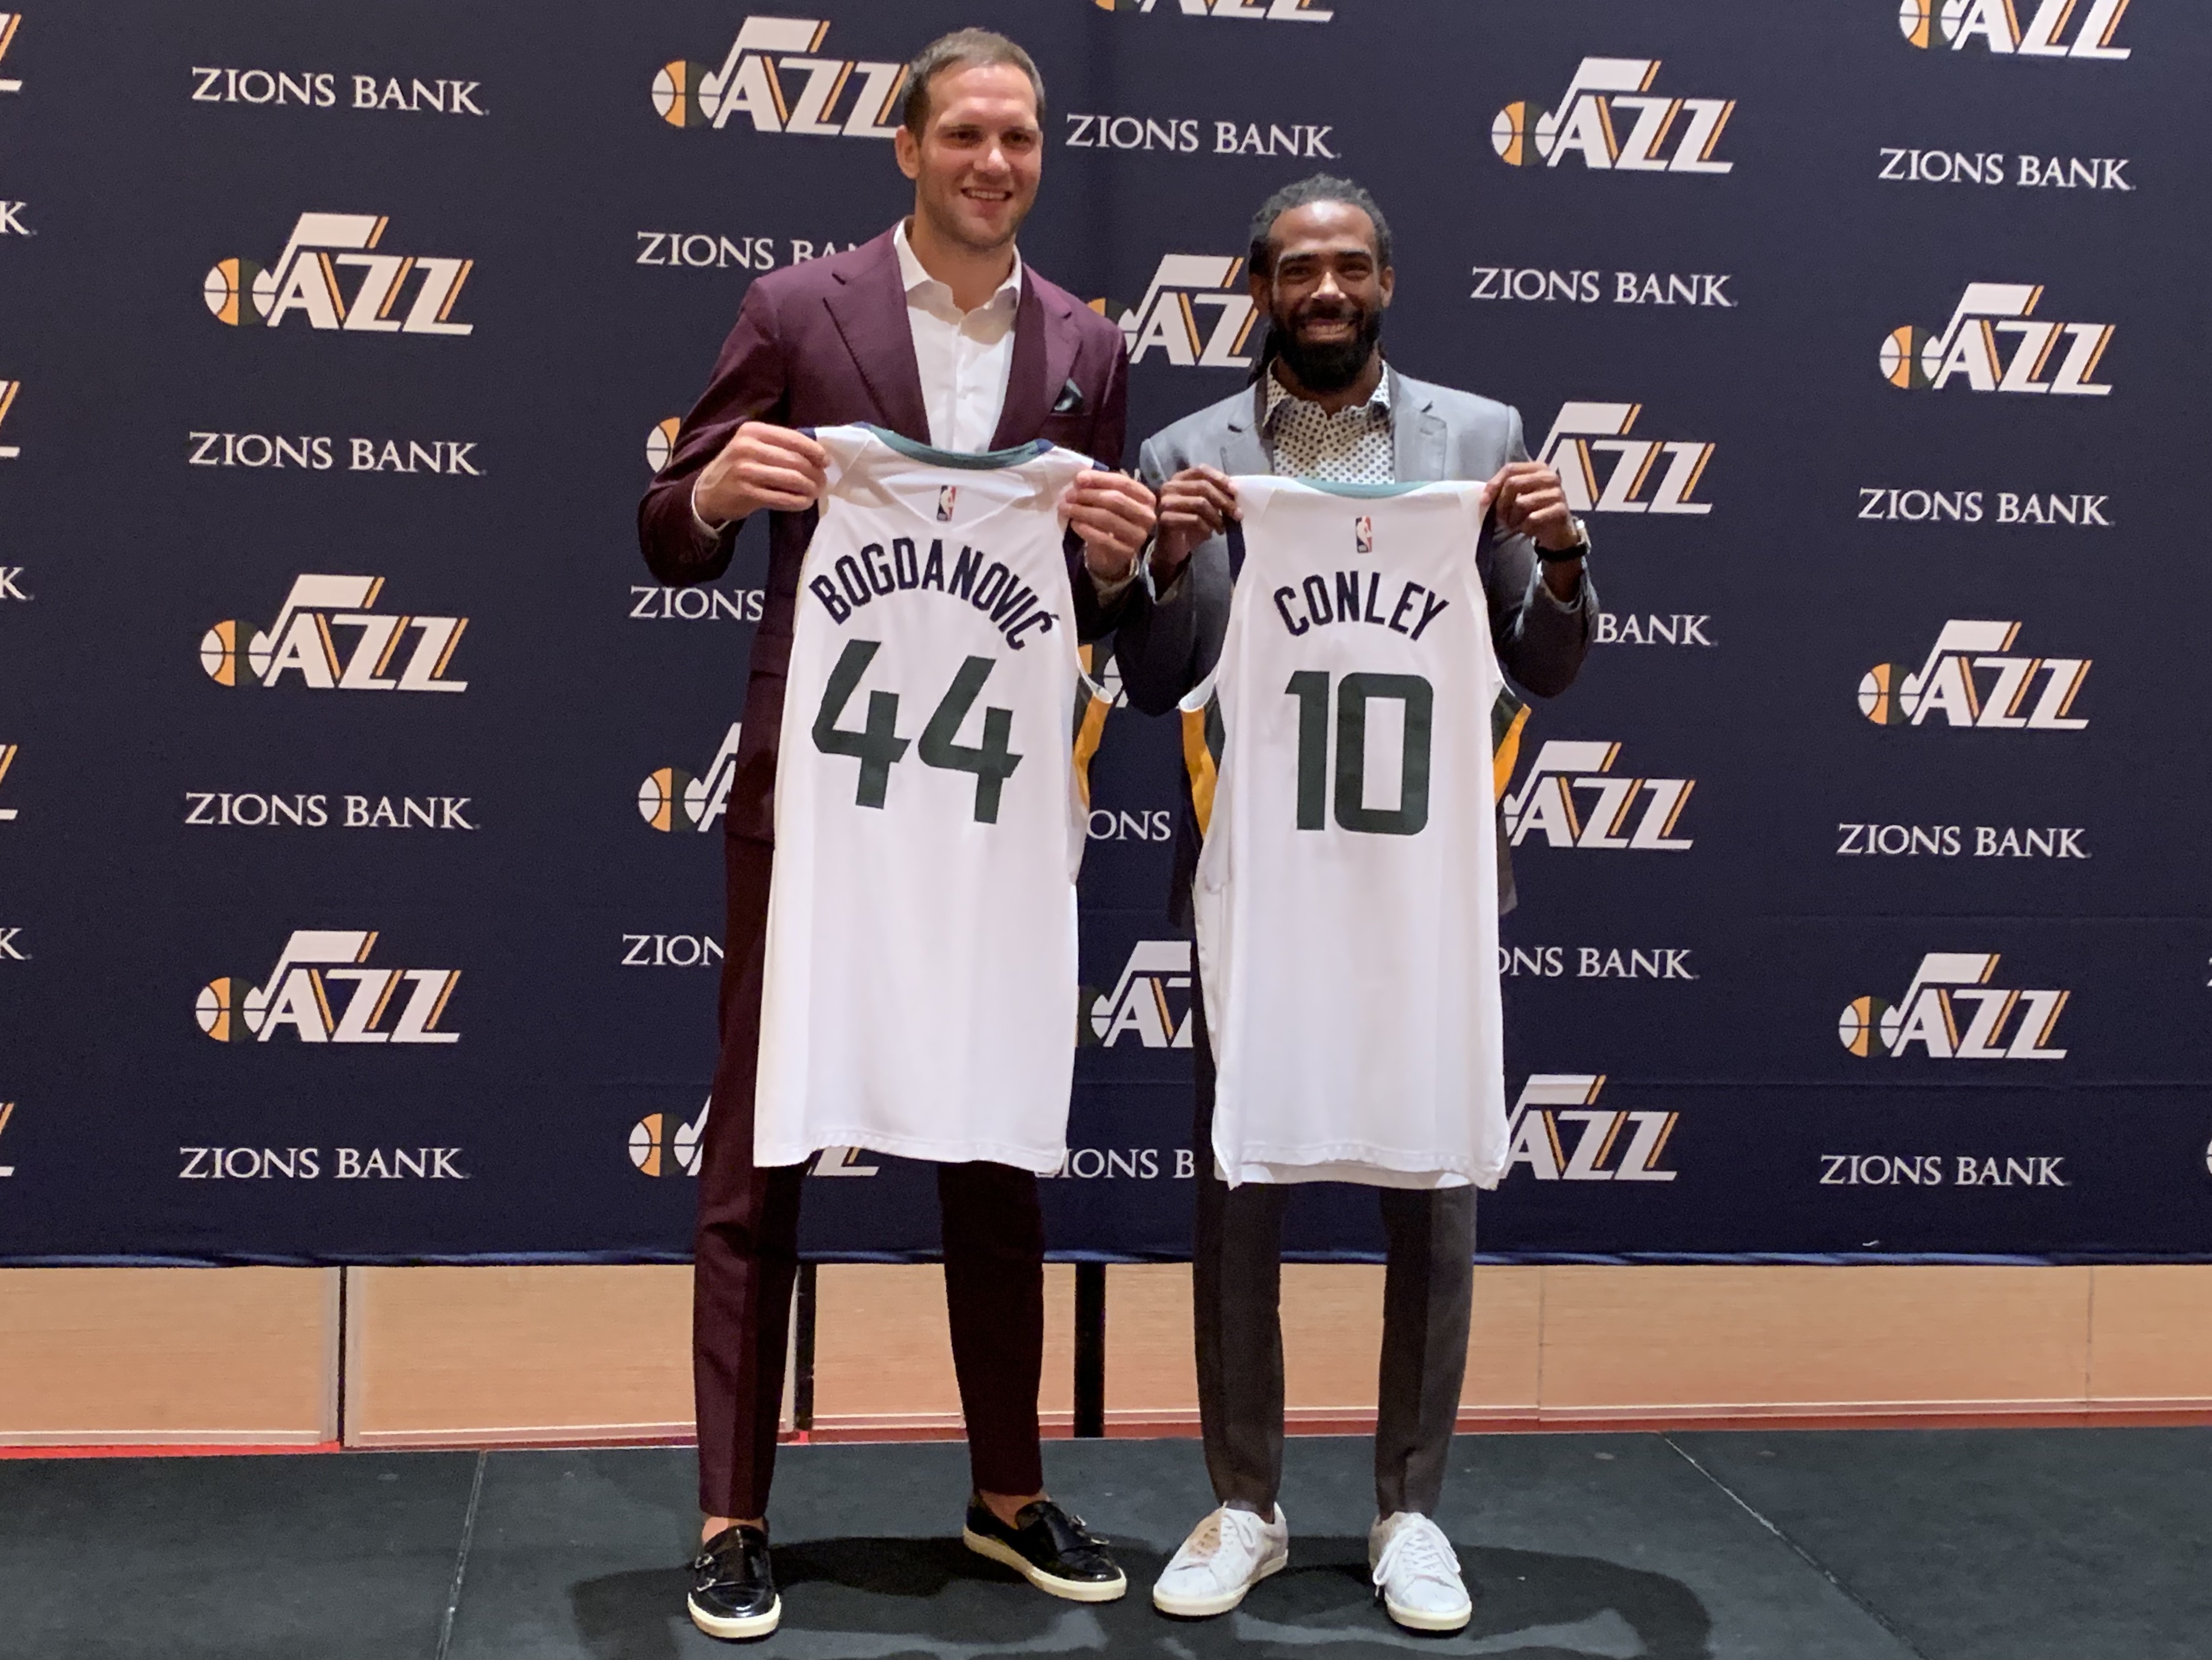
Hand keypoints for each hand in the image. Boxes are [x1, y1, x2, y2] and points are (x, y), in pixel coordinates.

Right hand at [694, 421, 829, 523]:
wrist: (708, 492)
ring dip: (809, 488)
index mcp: (753, 431)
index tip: (826, 461)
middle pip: (795, 460)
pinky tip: (804, 503)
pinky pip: (782, 498)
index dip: (814, 450)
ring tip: (815, 492)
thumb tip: (818, 455)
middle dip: (815, 473)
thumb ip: (779, 446)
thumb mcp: (752, 446)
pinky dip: (798, 502)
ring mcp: (745, 470)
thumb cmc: (738, 466)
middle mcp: (747, 447)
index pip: (793, 438)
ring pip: (791, 479)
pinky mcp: (746, 492)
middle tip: (822, 482)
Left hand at [1062, 471, 1156, 582]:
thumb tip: (1081, 478)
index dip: (1100, 479)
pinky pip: (1103, 539)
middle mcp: (1147, 516)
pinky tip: (1074, 524)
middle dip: (1088, 496)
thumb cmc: (1111, 520)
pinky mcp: (1126, 553)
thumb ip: (1099, 486)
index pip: (1124, 483)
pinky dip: (1085, 530)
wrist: (1112, 555)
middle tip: (1069, 496)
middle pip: (1116, 500)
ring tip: (1066, 509)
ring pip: (1107, 518)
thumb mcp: (1109, 500)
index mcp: (1146, 498)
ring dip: (1082, 511)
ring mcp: (1138, 536)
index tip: (1078, 479)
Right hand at [1152, 466, 1238, 581]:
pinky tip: (1209, 534)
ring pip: (1200, 503)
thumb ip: (1215, 495)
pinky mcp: (1165, 519)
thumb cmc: (1190, 525)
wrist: (1173, 548)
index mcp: (1179, 479)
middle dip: (1224, 501)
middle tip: (1237, 515)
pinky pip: (1194, 520)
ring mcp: (1165, 502)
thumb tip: (1234, 492)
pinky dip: (1206, 528)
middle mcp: (1170, 487)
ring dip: (1217, 517)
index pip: (1201, 470)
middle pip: (1203, 487)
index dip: (1220, 479)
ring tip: (1222, 528)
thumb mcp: (1205, 506)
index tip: (1235, 492)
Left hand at [1488, 460, 1580, 552]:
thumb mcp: (1518, 496)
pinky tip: (1528, 529)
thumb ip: (1503, 489)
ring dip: (1512, 519)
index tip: (1484, 502)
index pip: (1510, 469)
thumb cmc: (1534, 510)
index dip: (1494, 485)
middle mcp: (1549, 476)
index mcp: (1538, 468)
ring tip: (1515, 524)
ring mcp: (1557, 493)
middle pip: (1513, 484)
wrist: (1557, 530)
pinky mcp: (1560, 510)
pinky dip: (1525, 527)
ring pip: (1521, 503)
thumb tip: (1484, 498)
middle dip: (1501, 504)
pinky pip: (1532, 519)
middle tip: (1501, 518)